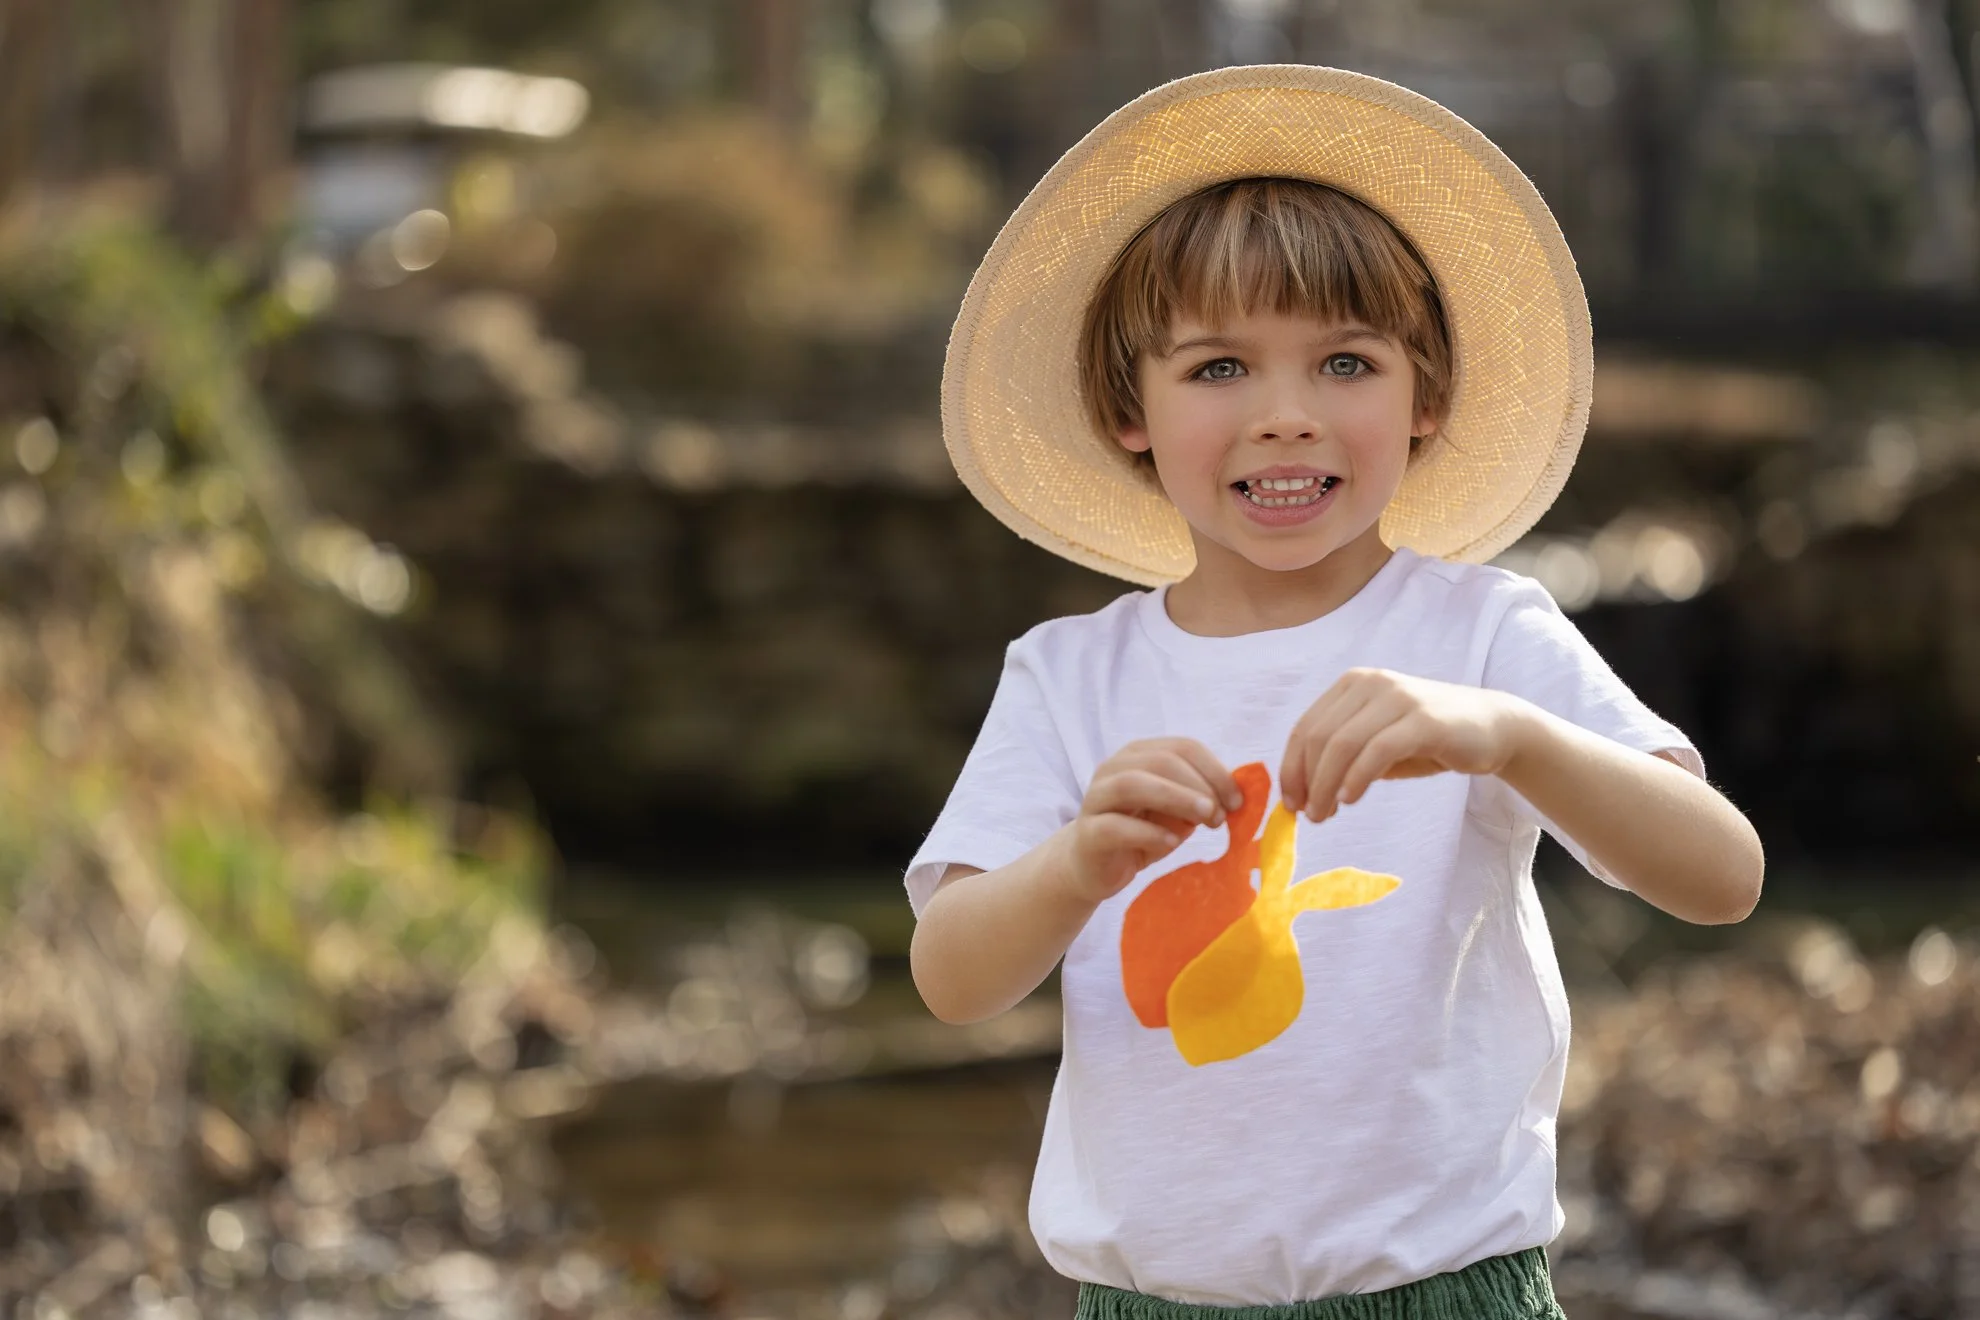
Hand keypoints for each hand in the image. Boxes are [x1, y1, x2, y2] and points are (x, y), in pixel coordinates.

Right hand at [1063, 738, 1242, 904]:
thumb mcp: (1177, 813)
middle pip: (1159, 761)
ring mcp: (1096, 798)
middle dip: (1198, 785)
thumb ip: (1200, 799)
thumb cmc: (1140, 832)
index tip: (1237, 801)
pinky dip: (1148, 832)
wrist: (1093, 865)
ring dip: (1176, 798)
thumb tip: (1237, 796)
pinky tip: (1172, 842)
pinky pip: (1116, 826)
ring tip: (1204, 819)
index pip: (1182, 747)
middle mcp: (1114, 768)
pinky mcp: (1088, 832)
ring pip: (1132, 784)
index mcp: (1139, 755)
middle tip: (1220, 815)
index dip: (1214, 770)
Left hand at [1280, 669, 1533, 821]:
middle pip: (1319, 737)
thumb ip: (1342, 757)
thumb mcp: (1376, 744)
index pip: (1305, 727)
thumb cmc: (1426, 740)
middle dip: (1306, 781)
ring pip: (1343, 744)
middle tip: (1309, 815)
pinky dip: (1357, 778)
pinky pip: (1377, 750)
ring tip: (1324, 814)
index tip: (1290, 803)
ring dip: (1326, 785)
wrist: (1492, 727)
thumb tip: (1302, 793)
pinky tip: (1350, 799)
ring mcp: (1397, 698)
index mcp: (1352, 685)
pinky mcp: (1423, 719)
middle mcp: (1370, 683)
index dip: (1290, 768)